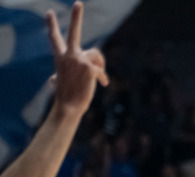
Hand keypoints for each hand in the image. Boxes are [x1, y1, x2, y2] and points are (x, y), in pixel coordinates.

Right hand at [47, 2, 108, 119]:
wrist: (69, 106)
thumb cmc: (65, 95)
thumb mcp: (59, 80)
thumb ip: (59, 74)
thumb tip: (51, 81)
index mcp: (60, 57)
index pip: (54, 38)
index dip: (51, 25)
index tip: (49, 12)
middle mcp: (68, 55)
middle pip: (73, 32)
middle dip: (76, 17)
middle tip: (78, 3)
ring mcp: (78, 60)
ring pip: (96, 53)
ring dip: (100, 64)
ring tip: (99, 76)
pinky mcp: (89, 67)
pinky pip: (101, 69)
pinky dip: (103, 78)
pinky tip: (102, 85)